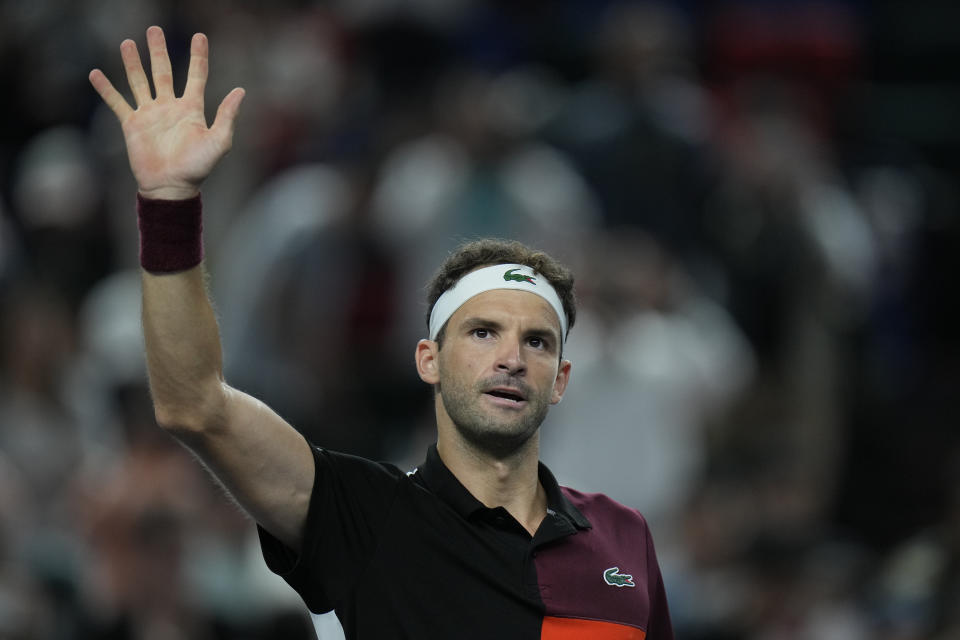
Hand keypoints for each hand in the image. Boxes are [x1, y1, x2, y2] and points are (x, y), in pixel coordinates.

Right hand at [89, 26, 244, 199]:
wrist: (171, 187)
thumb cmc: (198, 168)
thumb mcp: (219, 142)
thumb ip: (227, 116)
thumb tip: (240, 91)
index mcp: (191, 109)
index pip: (196, 75)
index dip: (198, 56)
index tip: (200, 36)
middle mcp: (169, 107)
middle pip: (163, 71)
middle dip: (158, 50)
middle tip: (154, 29)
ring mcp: (149, 114)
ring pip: (139, 81)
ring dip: (132, 63)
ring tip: (127, 43)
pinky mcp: (132, 124)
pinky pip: (117, 102)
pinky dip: (106, 89)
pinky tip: (95, 74)